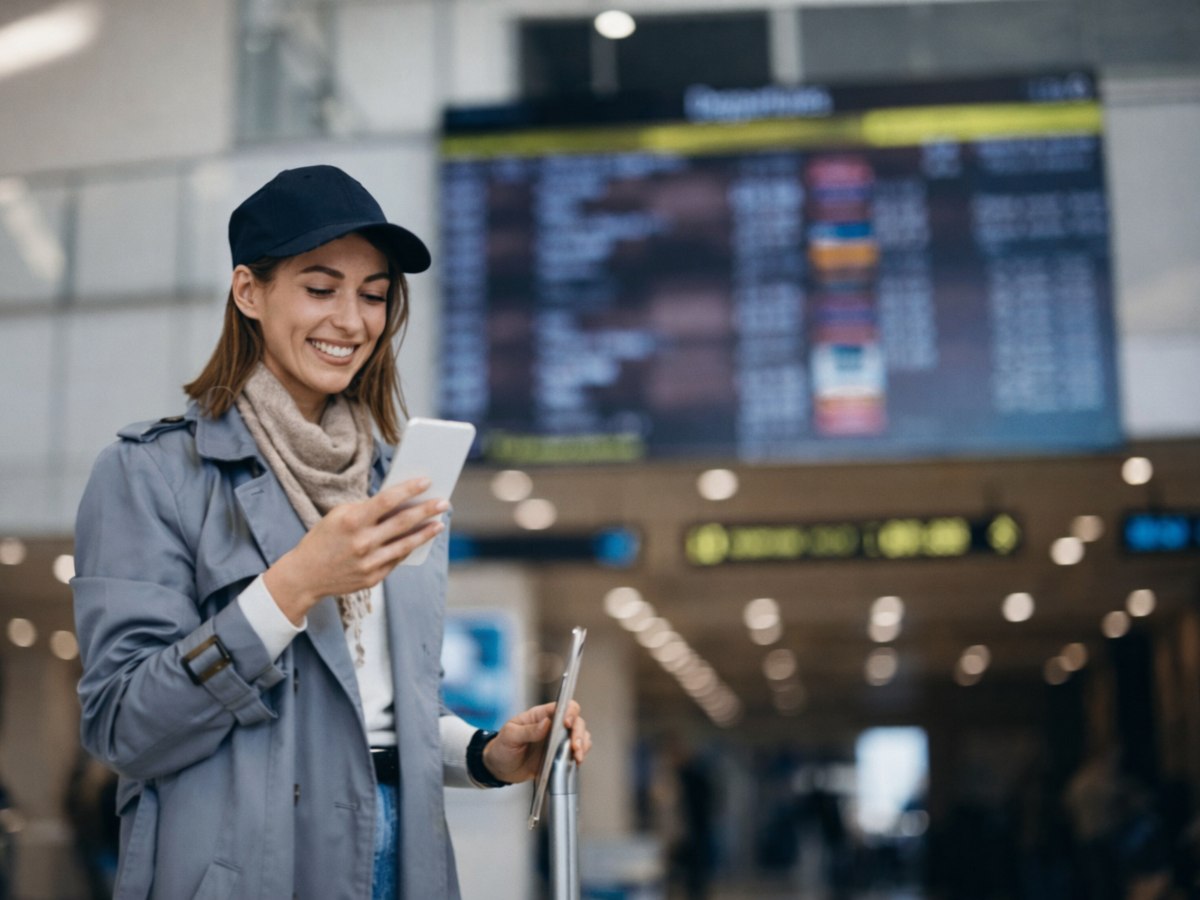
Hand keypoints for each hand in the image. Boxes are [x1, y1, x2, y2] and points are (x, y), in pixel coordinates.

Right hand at [264, 477, 447, 623]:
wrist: (305, 575)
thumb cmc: (323, 539)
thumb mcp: (338, 515)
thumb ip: (366, 508)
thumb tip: (398, 501)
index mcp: (352, 521)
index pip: (387, 500)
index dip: (409, 489)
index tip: (426, 481)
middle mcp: (362, 542)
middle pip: (403, 522)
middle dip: (427, 510)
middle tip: (444, 502)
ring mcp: (369, 562)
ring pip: (406, 544)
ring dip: (426, 532)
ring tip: (439, 523)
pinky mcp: (373, 578)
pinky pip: (397, 559)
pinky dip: (409, 548)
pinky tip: (420, 539)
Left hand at [482, 700, 591, 783]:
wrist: (500, 769)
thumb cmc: (502, 747)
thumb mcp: (510, 736)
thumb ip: (528, 730)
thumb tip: (546, 723)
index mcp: (540, 716)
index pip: (562, 706)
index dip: (569, 712)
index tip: (567, 723)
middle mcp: (552, 726)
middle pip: (576, 721)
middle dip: (578, 733)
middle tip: (575, 746)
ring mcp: (557, 741)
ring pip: (580, 735)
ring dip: (582, 744)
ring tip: (577, 756)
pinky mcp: (559, 755)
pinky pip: (576, 751)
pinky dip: (581, 754)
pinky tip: (576, 761)